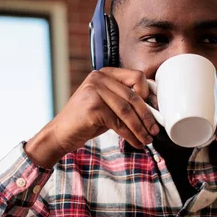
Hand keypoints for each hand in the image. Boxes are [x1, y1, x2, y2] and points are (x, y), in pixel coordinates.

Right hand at [25, 68, 159, 167]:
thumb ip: (124, 100)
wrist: (61, 134)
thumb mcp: (107, 104)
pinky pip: (119, 123)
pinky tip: (136, 143)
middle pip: (133, 96)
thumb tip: (152, 110)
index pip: (136, 77)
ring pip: (127, 111)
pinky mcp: (93, 108)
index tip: (154, 111)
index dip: (148, 95)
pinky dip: (130, 135)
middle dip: (147, 116)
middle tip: (155, 131)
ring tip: (147, 140)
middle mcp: (99, 78)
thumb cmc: (86, 120)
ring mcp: (95, 91)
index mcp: (105, 73)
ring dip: (140, 129)